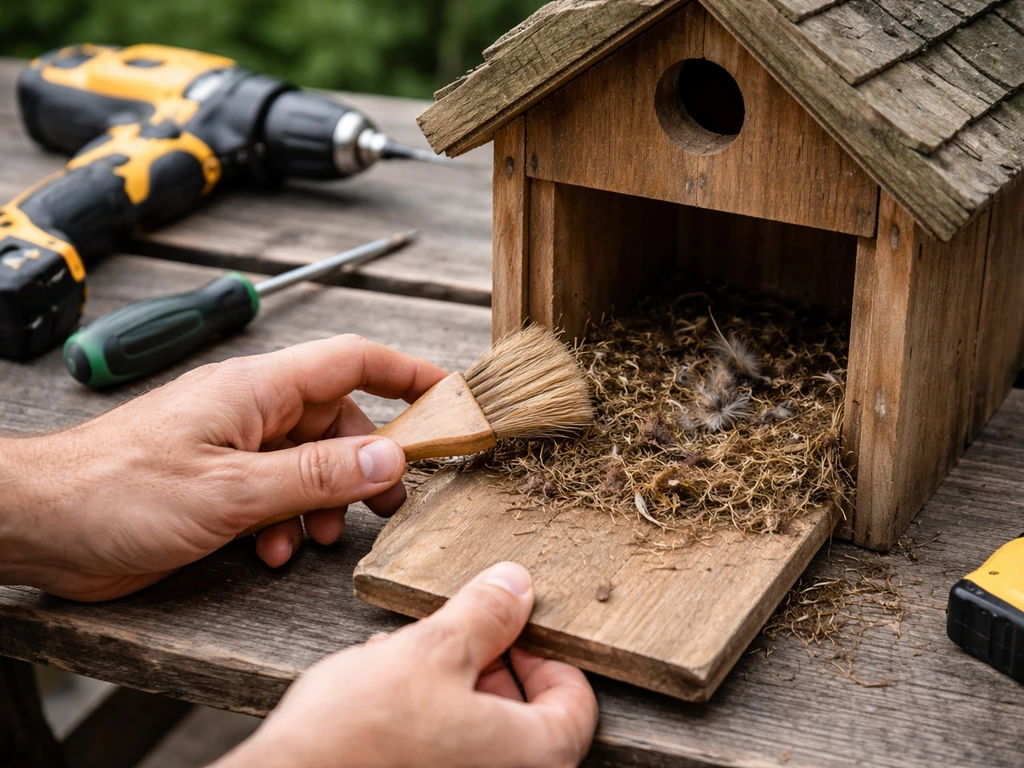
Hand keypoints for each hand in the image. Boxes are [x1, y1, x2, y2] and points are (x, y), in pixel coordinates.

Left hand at [0, 335, 447, 600]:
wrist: (40, 524)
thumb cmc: (116, 490)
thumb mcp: (232, 490)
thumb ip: (316, 476)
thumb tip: (389, 460)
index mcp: (259, 389)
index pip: (352, 360)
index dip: (407, 372)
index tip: (450, 394)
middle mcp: (253, 411)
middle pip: (340, 422)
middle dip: (368, 464)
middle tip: (390, 502)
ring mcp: (236, 448)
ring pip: (312, 464)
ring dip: (325, 502)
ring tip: (318, 536)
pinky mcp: (220, 485)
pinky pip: (278, 494)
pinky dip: (287, 523)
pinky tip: (271, 551)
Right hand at [215, 562, 598, 767]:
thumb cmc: (359, 735)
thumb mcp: (431, 652)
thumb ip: (484, 616)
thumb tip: (517, 586)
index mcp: (531, 757)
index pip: (576, 702)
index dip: (546, 653)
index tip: (510, 628)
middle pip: (526, 714)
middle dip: (487, 662)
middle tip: (453, 635)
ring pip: (479, 729)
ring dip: (449, 685)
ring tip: (405, 656)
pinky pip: (444, 749)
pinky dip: (425, 716)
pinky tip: (383, 686)